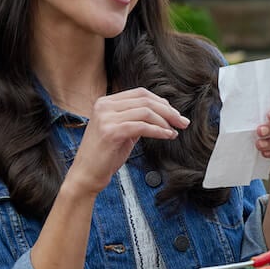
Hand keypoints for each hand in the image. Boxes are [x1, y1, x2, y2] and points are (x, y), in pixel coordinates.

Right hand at [67, 87, 188, 194]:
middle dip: (168, 111)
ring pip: (146, 112)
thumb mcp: (122, 130)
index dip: (161, 102)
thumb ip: (136, 118)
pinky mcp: (111, 132)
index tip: (175, 113)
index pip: (140, 93)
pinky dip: (158, 130)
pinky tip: (167, 136)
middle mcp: (104, 106)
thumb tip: (163, 112)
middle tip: (183, 122)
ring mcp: (106, 118)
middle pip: (145, 100)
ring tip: (175, 131)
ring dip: (165, 121)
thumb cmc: (105, 155)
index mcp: (106, 102)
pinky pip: (142, 126)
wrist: (86, 175)